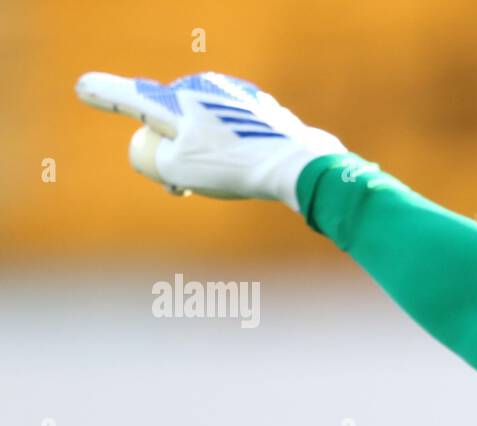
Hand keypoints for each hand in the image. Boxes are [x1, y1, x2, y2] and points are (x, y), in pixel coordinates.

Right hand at [75, 71, 345, 210]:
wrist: (296, 164)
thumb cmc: (232, 166)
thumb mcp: (176, 168)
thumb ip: (154, 157)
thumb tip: (162, 151)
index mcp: (175, 99)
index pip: (130, 97)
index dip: (105, 95)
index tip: (83, 87)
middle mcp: (201, 88)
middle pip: (169, 120)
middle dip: (167, 152)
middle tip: (176, 189)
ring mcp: (232, 95)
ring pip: (201, 127)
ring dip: (197, 155)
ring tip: (210, 186)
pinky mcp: (259, 108)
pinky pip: (230, 128)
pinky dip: (226, 149)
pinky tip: (242, 171)